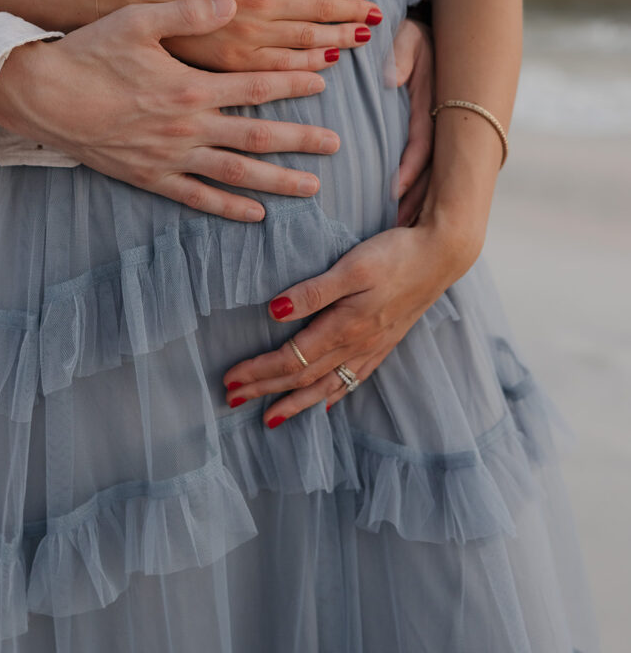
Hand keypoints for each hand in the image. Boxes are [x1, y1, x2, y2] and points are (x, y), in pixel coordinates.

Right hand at [0, 0, 341, 221]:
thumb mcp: (137, 20)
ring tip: (311, 187)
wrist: (42, 95)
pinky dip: (228, 209)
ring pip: (235, 173)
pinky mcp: (150, 177)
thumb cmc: (87, 53)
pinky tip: (255, 216)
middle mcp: (188, 127)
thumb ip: (189, 13)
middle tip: (337, 145)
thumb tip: (231, 3)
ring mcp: (170, 157)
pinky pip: (197, 197)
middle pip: (257, 136)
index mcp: (190, 87)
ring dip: (277, 181)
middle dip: (301, 140)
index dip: (293, 84)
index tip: (323, 83)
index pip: (255, 86)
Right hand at [117, 0, 381, 70]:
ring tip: (359, 42)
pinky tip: (323, 67)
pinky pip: (277, 71)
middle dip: (352, 16)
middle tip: (374, 19)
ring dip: (338, 44)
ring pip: (306, 47)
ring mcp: (247, 41)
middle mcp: (263, 8)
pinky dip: (305, 70)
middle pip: (321, 16)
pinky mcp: (230, 65)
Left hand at [222, 221, 477, 425]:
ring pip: (327, 386)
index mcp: (344, 328)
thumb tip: (274, 312)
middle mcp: (357, 345)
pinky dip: (333, 395)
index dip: (258, 372)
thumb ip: (313, 291)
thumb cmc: (396, 255)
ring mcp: (373, 347)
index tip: (230, 381)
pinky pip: (353, 380)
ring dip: (295, 402)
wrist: (443, 255)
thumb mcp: (352, 266)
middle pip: (303, 378)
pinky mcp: (385, 342)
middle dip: (266, 391)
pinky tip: (324, 403)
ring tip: (270, 418)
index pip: (291, 360)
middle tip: (232, 401)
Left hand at [388, 18, 434, 226]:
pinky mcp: (429, 137)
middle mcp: (439, 123)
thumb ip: (400, 55)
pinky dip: (412, 193)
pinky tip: (397, 215)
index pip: (422, 143)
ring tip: (396, 235)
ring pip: (429, 176)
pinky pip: (422, 171)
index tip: (393, 190)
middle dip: (416, 200)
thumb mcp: (407, 36)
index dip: (409, 168)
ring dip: (415, 203)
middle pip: (430, 170)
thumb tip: (389, 78)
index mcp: (433, 104)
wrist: (422, 29)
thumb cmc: (408, 32)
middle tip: (396, 231)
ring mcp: (436, 132)